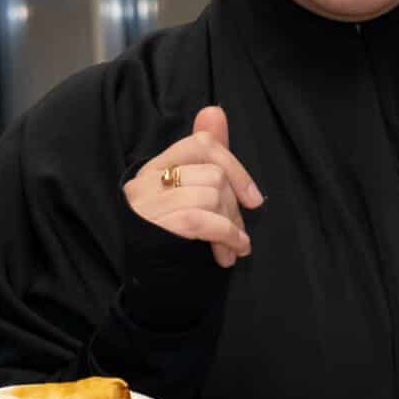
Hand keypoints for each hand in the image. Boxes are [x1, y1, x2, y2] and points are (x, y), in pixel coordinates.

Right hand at [125, 105, 263, 268]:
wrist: (151, 287)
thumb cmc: (174, 239)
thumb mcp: (192, 197)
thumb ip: (205, 158)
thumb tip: (214, 111)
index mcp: (152, 168)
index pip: (200, 145)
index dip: (235, 167)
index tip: (253, 199)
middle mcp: (144, 181)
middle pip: (212, 174)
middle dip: (235, 207)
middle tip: (239, 233)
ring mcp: (147, 203)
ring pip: (211, 195)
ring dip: (232, 226)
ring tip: (235, 247)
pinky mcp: (155, 225)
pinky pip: (203, 220)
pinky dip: (226, 236)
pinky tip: (232, 251)